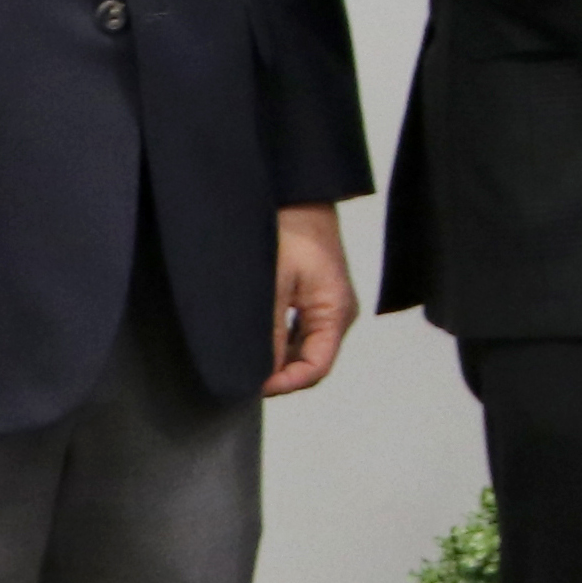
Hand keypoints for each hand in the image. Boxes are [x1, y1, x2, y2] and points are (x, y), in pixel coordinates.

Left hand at [261, 203, 355, 396]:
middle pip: (313, 363)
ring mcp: (328, 307)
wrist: (298, 196)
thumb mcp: (275, 284)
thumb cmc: (291, 230)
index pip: (317, 367)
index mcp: (335, 312)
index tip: (253, 386)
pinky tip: (258, 343)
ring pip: (306, 351)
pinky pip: (301, 334)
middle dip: (281, 376)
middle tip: (244, 377)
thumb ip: (270, 331)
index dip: (286, 383)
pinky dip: (280, 345)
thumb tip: (262, 370)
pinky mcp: (315, 299)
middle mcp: (337, 314)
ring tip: (247, 362)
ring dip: (280, 361)